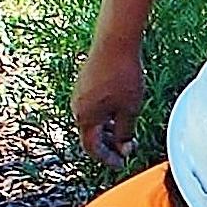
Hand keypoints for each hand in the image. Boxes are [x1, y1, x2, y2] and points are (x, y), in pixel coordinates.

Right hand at [72, 37, 143, 166]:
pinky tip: (120, 113)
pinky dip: (105, 116)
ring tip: (127, 132)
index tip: (121, 163)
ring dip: (108, 130)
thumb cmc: (123, 76)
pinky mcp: (84, 85)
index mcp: (85, 118)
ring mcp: (79, 95)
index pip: (92, 148)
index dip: (107, 158)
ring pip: (92, 121)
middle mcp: (77, 108)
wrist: (114, 43)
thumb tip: (124, 148)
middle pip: (91, 135)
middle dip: (109, 145)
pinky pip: (93, 108)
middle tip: (127, 148)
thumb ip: (125, 132)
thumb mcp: (129, 110)